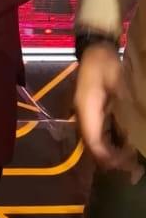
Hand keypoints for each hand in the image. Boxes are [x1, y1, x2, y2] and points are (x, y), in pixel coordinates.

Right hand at [74, 42, 137, 172]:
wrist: (95, 50)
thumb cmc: (106, 64)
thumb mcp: (118, 81)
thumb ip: (125, 103)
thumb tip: (135, 124)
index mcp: (86, 107)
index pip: (92, 139)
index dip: (106, 156)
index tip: (124, 165)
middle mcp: (82, 112)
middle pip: (91, 143)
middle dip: (109, 158)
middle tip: (131, 167)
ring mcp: (84, 112)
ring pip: (93, 139)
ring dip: (109, 151)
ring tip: (130, 161)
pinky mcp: (90, 111)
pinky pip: (97, 132)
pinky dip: (108, 142)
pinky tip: (124, 145)